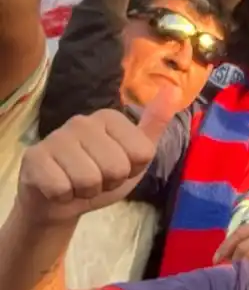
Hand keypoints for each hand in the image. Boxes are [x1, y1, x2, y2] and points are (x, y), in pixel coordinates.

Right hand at [16, 90, 175, 223]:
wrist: (61, 202)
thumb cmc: (103, 176)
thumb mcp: (137, 155)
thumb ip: (155, 124)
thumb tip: (173, 88)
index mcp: (110, 117)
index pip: (142, 153)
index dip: (132, 170)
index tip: (118, 168)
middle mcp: (82, 121)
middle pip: (116, 168)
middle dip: (109, 183)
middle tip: (97, 179)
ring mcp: (55, 137)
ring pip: (89, 180)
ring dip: (86, 192)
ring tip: (78, 184)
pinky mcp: (34, 157)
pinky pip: (61, 188)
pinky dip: (64, 197)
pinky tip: (59, 188)